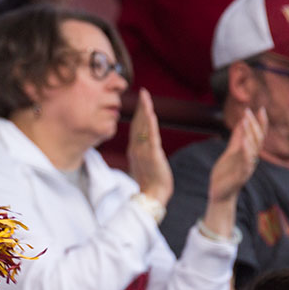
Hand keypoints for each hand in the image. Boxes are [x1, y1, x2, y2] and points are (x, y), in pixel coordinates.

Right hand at [126, 89, 171, 205]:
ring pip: (143, 127)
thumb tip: (145, 149)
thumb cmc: (149, 185)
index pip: (136, 127)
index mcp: (135, 150)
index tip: (141, 100)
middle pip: (138, 123)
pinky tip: (150, 114)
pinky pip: (151, 137)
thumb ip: (143, 155)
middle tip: (143, 92)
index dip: (139, 113)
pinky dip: (150, 125)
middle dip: (141, 107)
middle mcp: (137, 148)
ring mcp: (144, 151)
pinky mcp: (153, 155)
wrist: (151, 197)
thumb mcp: (144, 166)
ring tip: (146, 97)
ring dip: (145, 110)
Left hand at [208, 108, 265, 203]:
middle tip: (248, 111)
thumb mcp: (231, 152)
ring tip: (246, 121)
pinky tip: (245, 142)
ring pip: (253, 149)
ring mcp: (247, 167)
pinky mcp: (241, 176)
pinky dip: (246, 152)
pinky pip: (246, 163)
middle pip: (257, 139)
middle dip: (254, 124)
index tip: (261, 108)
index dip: (261, 123)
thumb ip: (237, 139)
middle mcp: (251, 159)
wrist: (219, 193)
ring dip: (250, 134)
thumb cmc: (226, 173)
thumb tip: (242, 122)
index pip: (258, 135)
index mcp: (249, 153)